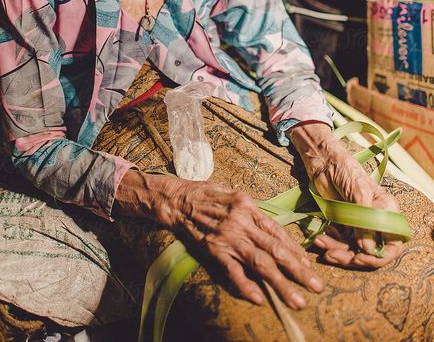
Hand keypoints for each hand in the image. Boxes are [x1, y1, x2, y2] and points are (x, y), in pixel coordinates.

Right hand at [114, 170, 323, 308]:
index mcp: (249, 207)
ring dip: (282, 283)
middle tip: (317, 286)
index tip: (308, 264)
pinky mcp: (213, 250)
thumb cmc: (207, 195)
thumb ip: (253, 214)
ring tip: (298, 300)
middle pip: (275, 250)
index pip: (277, 232)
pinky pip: (232, 271)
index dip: (295, 250)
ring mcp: (228, 237)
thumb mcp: (234, 196)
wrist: (178, 199)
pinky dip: (246, 285)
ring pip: (260, 263)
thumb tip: (274, 232)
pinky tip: (260, 298)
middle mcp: (242, 222)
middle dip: (298, 270)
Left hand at [289, 124, 402, 268]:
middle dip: (350, 257)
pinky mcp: (344, 225)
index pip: (392, 245)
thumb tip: (368, 249)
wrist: (324, 162)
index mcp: (386, 212)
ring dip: (336, 251)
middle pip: (369, 252)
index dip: (378, 257)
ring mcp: (359, 225)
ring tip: (320, 242)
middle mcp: (375, 222)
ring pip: (352, 250)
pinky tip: (318, 238)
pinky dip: (329, 244)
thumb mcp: (358, 193)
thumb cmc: (346, 170)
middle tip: (331, 255)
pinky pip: (339, 243)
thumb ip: (365, 220)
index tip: (360, 258)